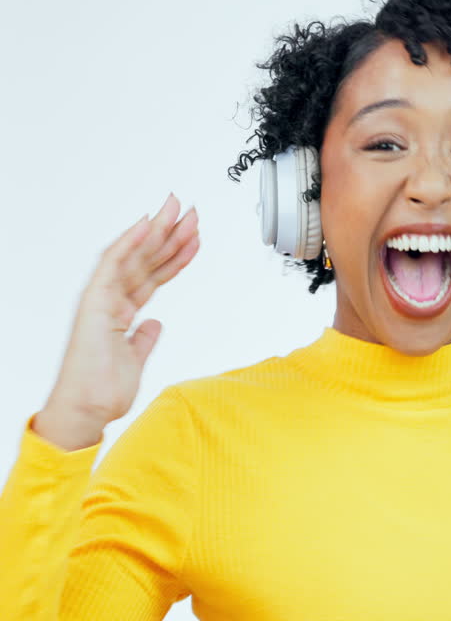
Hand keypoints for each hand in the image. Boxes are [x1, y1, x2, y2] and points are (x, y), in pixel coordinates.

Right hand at [40, 193, 199, 434]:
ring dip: (158, 232)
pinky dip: (129, 244)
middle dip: (170, 234)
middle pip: (146, 259)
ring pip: (135, 257)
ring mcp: (102, 299)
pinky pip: (112, 265)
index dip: (174, 254)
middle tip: (191, 210)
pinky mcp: (94, 303)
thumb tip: (154, 324)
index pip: (153, 275)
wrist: (87, 409)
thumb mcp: (136, 359)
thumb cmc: (103, 390)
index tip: (193, 236)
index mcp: (121, 311)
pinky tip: (145, 226)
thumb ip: (144, 339)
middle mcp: (111, 300)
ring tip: (179, 211)